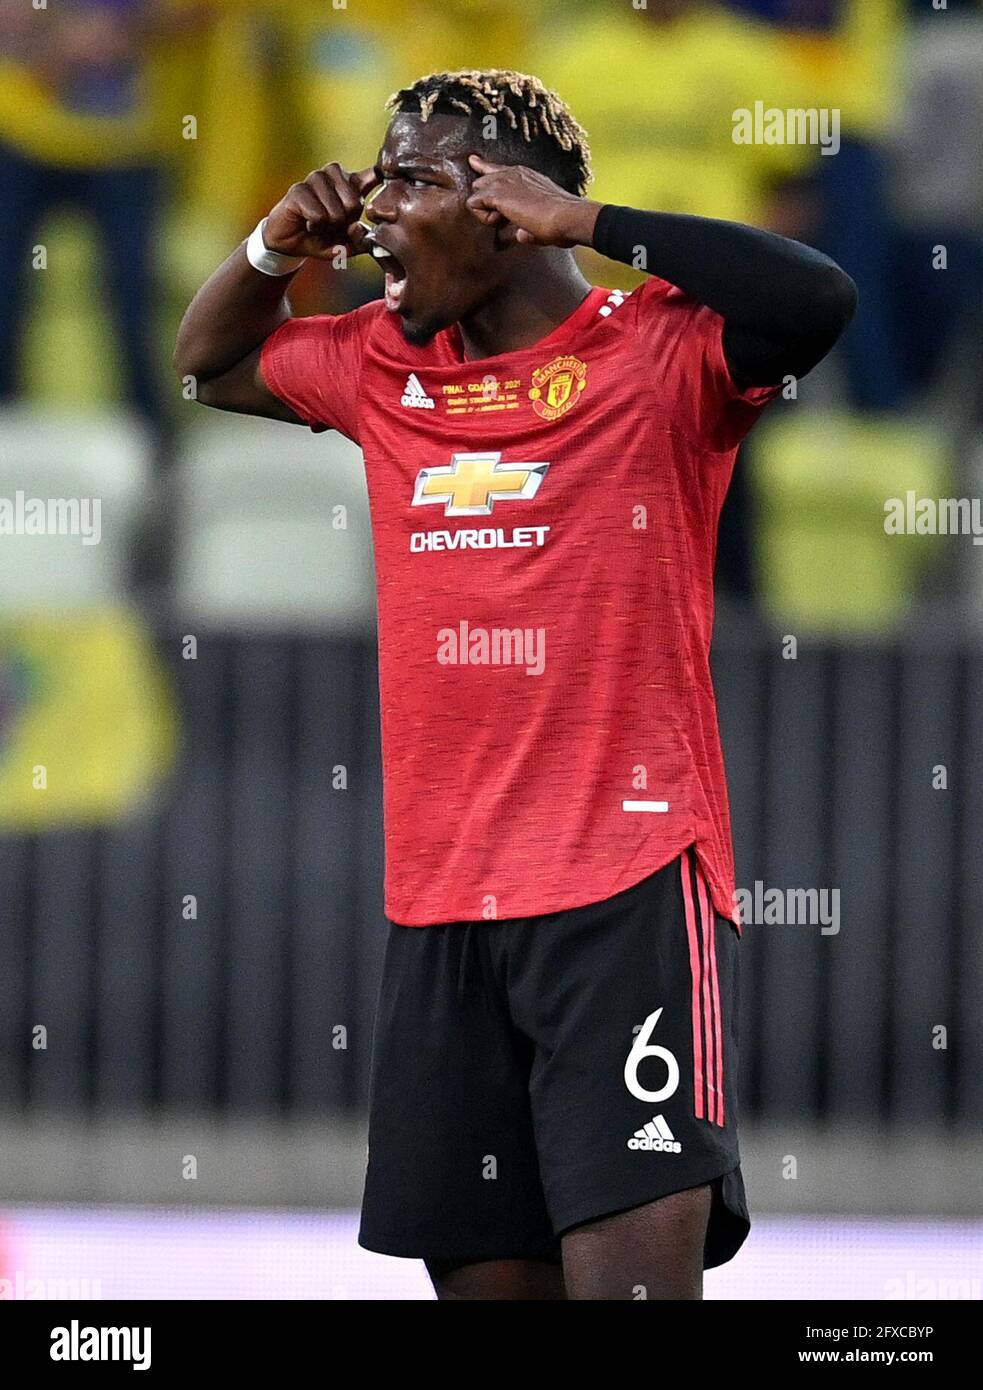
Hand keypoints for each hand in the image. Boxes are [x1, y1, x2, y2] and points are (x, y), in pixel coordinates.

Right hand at [264, 163, 378, 259]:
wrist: (290, 243)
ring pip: (336, 210)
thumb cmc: (322, 238)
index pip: (372, 174)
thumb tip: (360, 228)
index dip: (382, 173)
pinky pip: (318, 215)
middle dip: (344, 222)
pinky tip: (307, 223)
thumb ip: (360, 239)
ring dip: (328, 225)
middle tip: (331, 224)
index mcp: (351, 184)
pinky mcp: (298, 189)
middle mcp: (334, 175)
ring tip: (319, 223)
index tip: (388, 173)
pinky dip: (314, 226)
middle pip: (354, 202)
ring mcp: (315, 178)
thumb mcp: (346, 244)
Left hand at [466, 155, 599, 247]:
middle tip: (503, 218)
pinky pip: (473, 203)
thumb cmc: (562, 221)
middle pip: (482, 179)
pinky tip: (501, 222)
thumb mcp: (543, 220)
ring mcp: (504, 181)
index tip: (475, 163)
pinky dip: (484, 217)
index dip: (485, 169)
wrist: (567, 216)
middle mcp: (513, 173)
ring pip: (476, 190)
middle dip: (486, 200)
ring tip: (504, 221)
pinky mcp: (497, 193)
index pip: (498, 169)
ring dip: (485, 210)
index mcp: (526, 175)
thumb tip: (521, 234)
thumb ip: (528, 226)